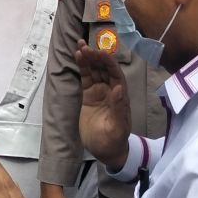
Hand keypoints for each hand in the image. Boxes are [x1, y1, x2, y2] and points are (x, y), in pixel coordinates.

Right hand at [77, 40, 131, 168]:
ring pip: (94, 71)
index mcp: (120, 96)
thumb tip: (118, 88)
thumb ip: (118, 108)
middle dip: (96, 57)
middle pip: (104, 69)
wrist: (105, 151)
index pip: (115, 74)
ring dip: (88, 58)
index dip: (108, 63)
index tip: (100, 53)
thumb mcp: (117, 127)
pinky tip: (78, 57)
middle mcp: (110, 90)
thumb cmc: (114, 141)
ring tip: (80, 46)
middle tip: (85, 46)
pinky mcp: (88, 95)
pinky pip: (86, 78)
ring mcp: (99, 92)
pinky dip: (82, 67)